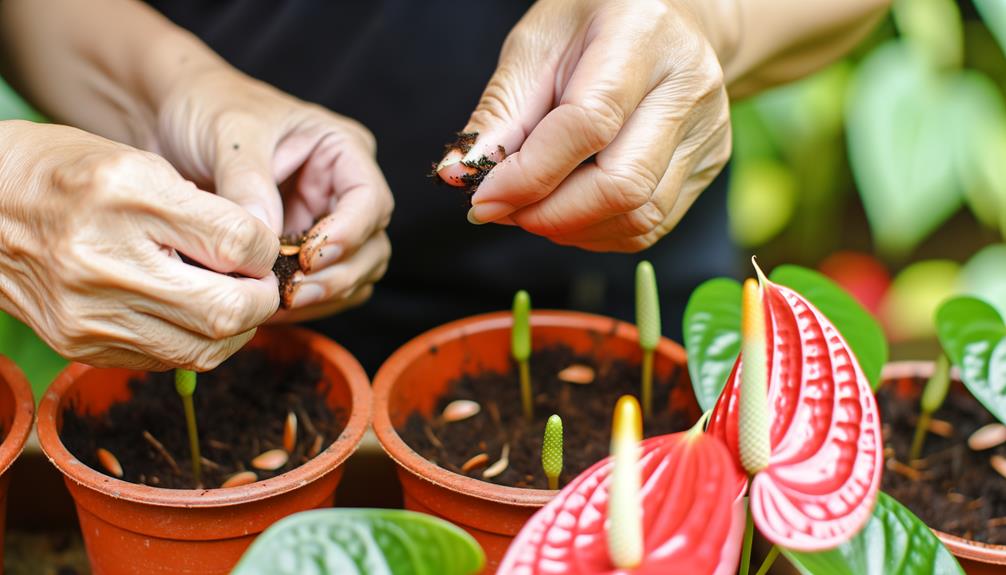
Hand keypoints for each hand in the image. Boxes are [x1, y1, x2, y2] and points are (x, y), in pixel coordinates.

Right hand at [0, 121, 278, 369]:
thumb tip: (260, 257)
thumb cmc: (65, 173)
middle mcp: (103, 261)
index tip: (259, 246)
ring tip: (231, 299)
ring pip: (203, 350)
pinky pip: (165, 360)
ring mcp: (88, 313)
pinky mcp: (80, 345)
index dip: (264, 249)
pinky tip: (189, 313)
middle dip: (261, 300)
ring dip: (235, 329)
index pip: (236, 243)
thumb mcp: (140, 165)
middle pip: (227, 311)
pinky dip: (194, 341)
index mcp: (126, 197)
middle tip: (258, 282)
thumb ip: (206, 210)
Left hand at [154, 67, 391, 320]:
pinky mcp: (299, 252)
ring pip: (354, 275)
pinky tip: (270, 308)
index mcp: (341, 150)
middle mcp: (340, 190)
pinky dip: (305, 305)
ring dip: (324, 295)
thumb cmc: (207, 106)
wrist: (165, 118)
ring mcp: (323, 224)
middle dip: (339, 274)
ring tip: (278, 303)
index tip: (312, 256)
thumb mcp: (230, 133)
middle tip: (293, 292)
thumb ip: (249, 183)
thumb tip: (268, 239)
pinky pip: (320, 290)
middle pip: (372, 247)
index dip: (349, 233)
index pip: (370, 201)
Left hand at [436, 0, 735, 251]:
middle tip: (504, 212)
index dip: (530, 174)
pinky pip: (652, 224)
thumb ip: (500, 113)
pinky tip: (569, 214)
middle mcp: (688, 85)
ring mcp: (707, 129)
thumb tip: (458, 176)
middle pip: (623, 185)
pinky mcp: (708, 163)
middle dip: (550, 215)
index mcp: (641, 36)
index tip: (483, 198)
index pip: (589, 125)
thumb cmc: (591, 27)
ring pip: (641, 216)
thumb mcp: (535, 47)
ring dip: (572, 230)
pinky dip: (600, 233)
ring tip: (532, 211)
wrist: (669, 18)